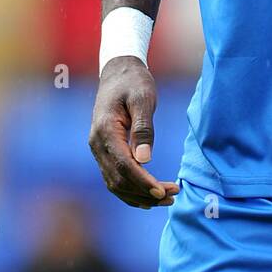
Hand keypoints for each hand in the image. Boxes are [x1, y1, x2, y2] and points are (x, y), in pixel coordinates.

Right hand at [88, 56, 178, 208]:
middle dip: (145, 192)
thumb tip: (145, 160)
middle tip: (173, 195)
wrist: (118, 72)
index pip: (123, 165)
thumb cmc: (134, 82)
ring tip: (167, 199)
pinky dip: (131, 191)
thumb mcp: (143, 99)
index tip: (162, 191)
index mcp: (104, 130)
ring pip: (115, 183)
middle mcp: (97, 144)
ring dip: (140, 195)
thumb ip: (143, 128)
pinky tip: (149, 197)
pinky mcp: (105, 152)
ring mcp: (98, 150)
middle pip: (118, 180)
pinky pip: (114, 178)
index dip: (142, 182)